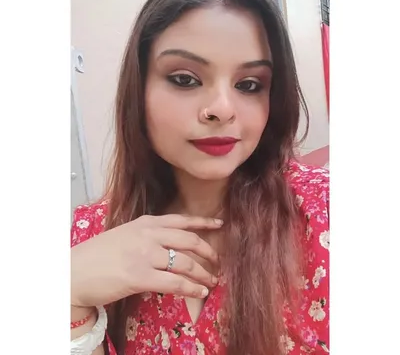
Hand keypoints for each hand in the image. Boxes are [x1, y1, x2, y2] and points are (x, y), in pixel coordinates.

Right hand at [71, 214, 222, 307]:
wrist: (74, 271)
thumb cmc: (99, 254)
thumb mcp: (126, 235)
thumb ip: (148, 236)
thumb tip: (170, 246)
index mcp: (146, 223)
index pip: (181, 219)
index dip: (203, 222)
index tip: (220, 224)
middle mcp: (148, 234)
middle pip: (189, 240)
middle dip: (208, 251)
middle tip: (218, 261)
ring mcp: (144, 254)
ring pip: (185, 262)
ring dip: (203, 273)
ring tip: (212, 281)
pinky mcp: (139, 276)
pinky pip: (174, 282)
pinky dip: (191, 287)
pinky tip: (200, 291)